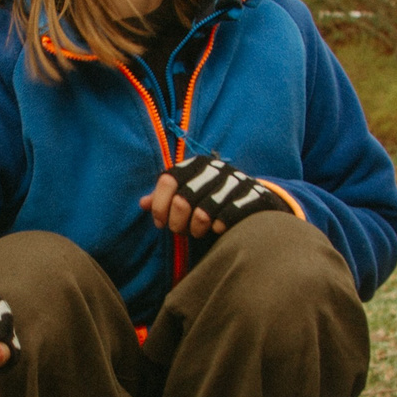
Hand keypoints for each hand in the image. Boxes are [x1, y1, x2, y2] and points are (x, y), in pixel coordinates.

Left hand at [141, 151, 281, 237]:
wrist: (254, 197)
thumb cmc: (212, 196)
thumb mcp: (188, 192)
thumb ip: (165, 197)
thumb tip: (143, 203)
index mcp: (195, 164)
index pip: (167, 181)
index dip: (160, 206)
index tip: (160, 223)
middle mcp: (213, 169)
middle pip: (182, 201)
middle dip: (177, 223)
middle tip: (181, 231)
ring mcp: (233, 182)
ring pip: (203, 213)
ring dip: (196, 229)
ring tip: (198, 231)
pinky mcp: (250, 197)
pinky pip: (225, 219)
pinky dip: (217, 228)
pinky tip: (216, 229)